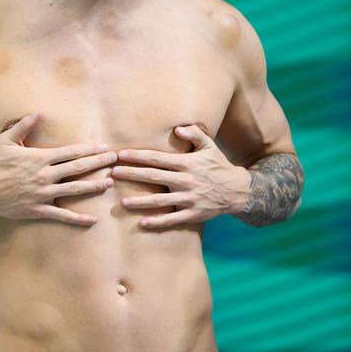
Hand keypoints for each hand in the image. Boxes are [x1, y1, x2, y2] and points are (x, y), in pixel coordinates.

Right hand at [0, 112, 115, 225]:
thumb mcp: (6, 140)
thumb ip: (24, 126)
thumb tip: (38, 112)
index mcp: (40, 157)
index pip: (71, 152)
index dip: (90, 149)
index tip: (104, 148)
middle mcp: (45, 175)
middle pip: (78, 168)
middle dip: (98, 163)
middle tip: (115, 160)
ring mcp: (43, 193)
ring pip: (74, 189)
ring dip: (94, 186)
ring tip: (109, 183)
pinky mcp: (38, 209)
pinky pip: (62, 215)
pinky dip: (78, 218)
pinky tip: (92, 220)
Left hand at [113, 124, 250, 228]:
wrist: (237, 190)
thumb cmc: (218, 165)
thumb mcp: (210, 146)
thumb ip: (194, 134)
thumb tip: (177, 128)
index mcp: (187, 163)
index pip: (157, 158)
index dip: (138, 156)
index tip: (120, 155)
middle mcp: (186, 180)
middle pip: (154, 177)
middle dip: (132, 175)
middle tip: (113, 173)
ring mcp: (189, 199)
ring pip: (160, 201)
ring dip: (140, 202)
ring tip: (122, 202)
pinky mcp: (193, 214)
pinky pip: (172, 219)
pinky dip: (157, 222)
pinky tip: (142, 223)